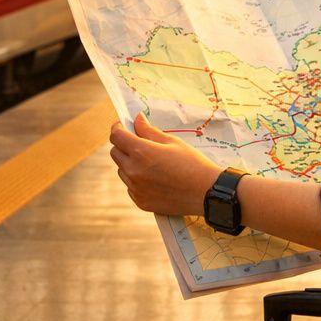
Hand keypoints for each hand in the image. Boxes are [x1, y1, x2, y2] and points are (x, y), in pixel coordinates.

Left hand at [108, 113, 222, 217]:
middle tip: (140, 144)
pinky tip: (155, 178)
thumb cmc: (192, 163)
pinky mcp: (140, 201)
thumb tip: (137, 119)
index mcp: (141, 152)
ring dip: (130, 163)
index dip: (119, 128)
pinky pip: (130, 186)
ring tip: (152, 164)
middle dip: (124, 145)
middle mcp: (134, 171)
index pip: (116, 136)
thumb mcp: (172, 141)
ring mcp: (136, 188)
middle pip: (115, 153)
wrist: (206, 192)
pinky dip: (137, 180)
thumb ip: (149, 130)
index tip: (124, 126)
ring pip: (122, 170)